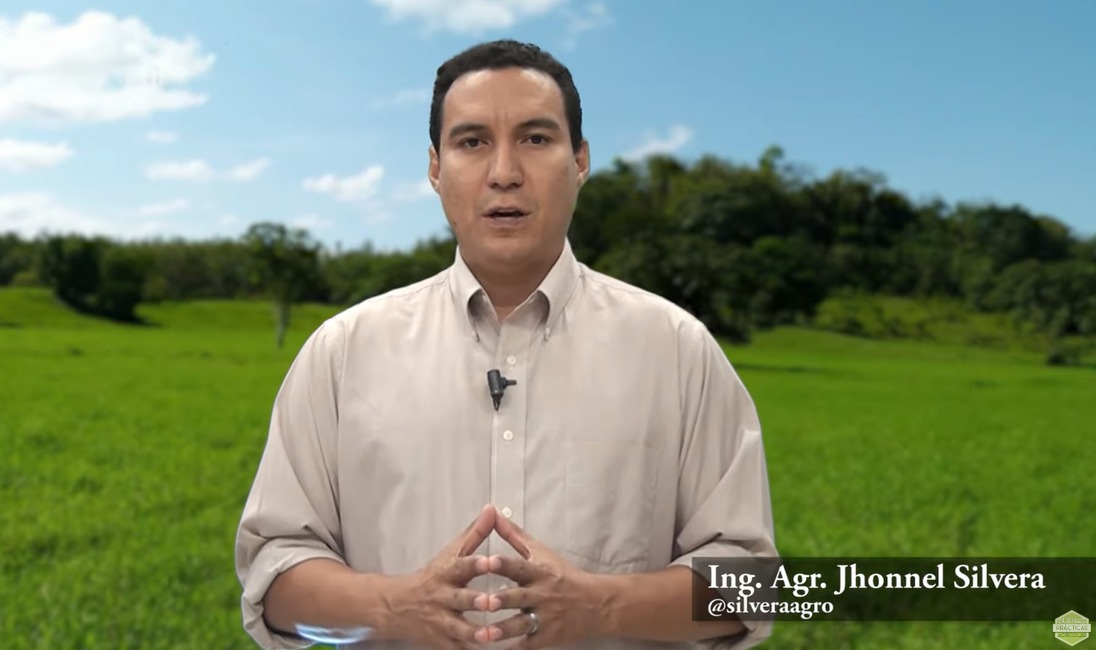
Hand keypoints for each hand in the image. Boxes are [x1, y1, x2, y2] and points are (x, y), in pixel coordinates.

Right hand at [378, 505, 495, 648]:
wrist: (394, 607)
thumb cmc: (430, 576)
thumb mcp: (450, 553)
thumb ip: (474, 534)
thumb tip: (492, 509)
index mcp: (447, 573)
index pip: (461, 565)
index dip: (475, 563)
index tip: (490, 561)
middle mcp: (443, 597)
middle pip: (459, 599)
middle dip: (474, 600)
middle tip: (490, 601)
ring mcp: (442, 621)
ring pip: (458, 628)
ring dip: (473, 633)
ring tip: (489, 636)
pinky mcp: (443, 641)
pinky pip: (457, 648)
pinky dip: (469, 649)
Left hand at [474, 513, 607, 647]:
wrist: (597, 604)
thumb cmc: (565, 575)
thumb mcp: (542, 552)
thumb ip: (514, 536)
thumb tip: (493, 514)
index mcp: (539, 572)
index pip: (520, 566)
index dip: (504, 563)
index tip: (488, 561)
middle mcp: (541, 594)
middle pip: (519, 597)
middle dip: (502, 600)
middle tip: (484, 601)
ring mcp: (545, 617)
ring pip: (521, 624)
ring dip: (503, 630)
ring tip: (485, 634)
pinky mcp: (547, 637)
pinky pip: (528, 645)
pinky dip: (514, 649)